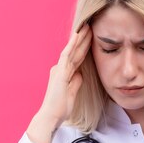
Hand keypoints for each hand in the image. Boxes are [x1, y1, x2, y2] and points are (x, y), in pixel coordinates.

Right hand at [27, 24, 91, 142]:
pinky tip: (77, 35)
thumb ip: (76, 83)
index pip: (77, 58)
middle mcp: (60, 69)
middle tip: (92, 26)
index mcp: (64, 73)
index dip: (85, 47)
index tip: (92, 38)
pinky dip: (72, 45)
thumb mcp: (72, 93)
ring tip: (88, 26)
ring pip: (72, 50)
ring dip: (80, 38)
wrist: (51, 116)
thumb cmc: (60, 108)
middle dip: (84, 39)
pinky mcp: (59, 72)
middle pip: (75, 51)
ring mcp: (59, 69)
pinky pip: (67, 55)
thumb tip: (80, 74)